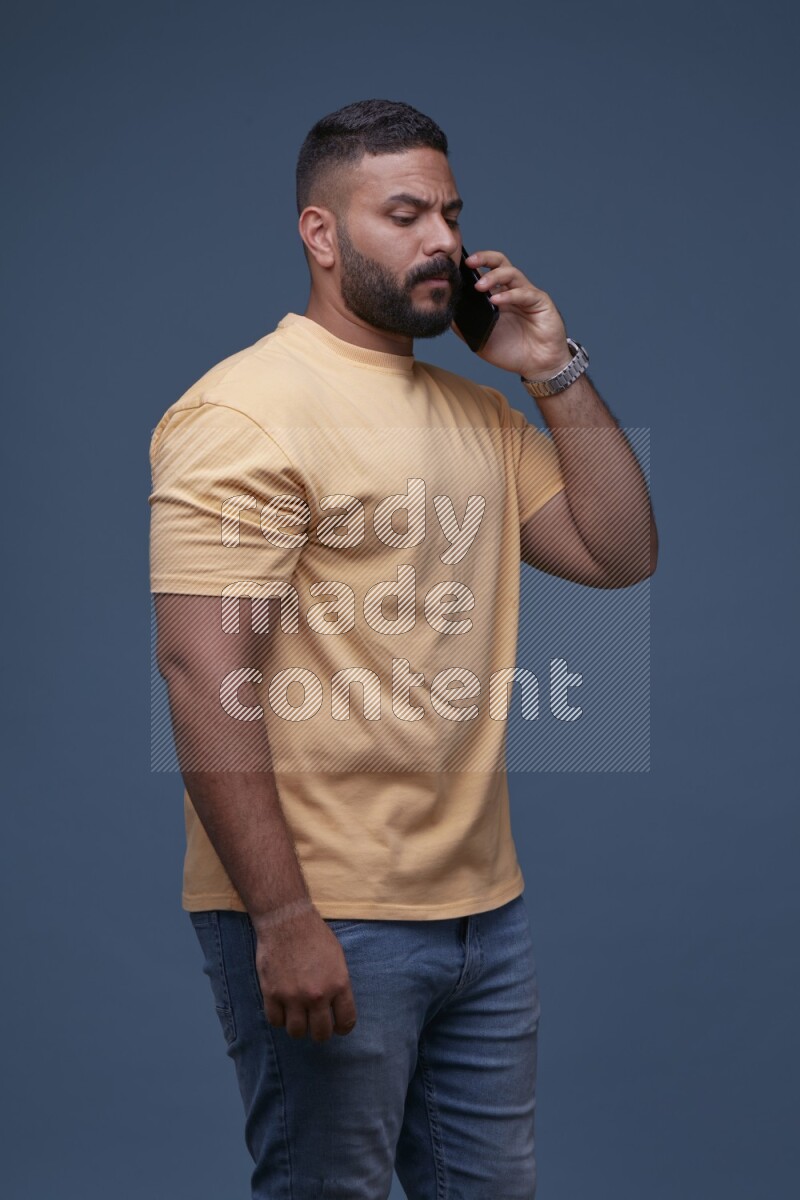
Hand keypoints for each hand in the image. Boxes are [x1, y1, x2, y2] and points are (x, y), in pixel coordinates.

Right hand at [253, 907, 356, 1042]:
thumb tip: (337, 1007)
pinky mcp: (272, 994)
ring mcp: (293, 996)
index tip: (337, 1026)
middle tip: (316, 1024)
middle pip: (321, 1034)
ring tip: (298, 1017)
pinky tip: (282, 1009)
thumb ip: (338, 985)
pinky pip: (275, 1021)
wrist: (287, 921)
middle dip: (320, 1032)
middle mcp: (317, 995)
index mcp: (338, 984)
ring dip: (299, 1027)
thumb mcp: (337, 959)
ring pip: (297, 1032)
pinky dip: (279, 1018)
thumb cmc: (314, 936)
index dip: (342, 1027)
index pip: (346, 1022)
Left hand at [457, 250, 572, 380]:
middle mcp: (512, 290)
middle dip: (484, 258)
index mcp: (498, 295)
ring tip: (479, 286)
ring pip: (511, 273)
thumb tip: (446, 312)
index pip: (485, 271)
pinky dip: (509, 295)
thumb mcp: (480, 339)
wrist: (537, 366)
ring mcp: (527, 294)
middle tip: (469, 262)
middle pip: (500, 263)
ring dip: (494, 277)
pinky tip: (496, 301)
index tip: (456, 266)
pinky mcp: (540, 302)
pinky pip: (524, 293)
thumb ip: (464, 326)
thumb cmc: (511, 351)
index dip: (473, 266)